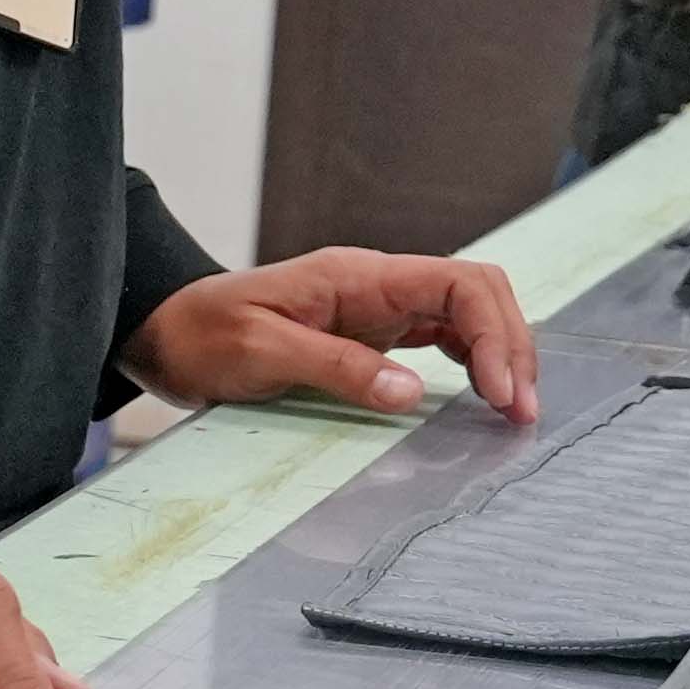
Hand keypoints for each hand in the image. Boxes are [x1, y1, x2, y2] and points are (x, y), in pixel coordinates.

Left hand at [128, 250, 544, 429]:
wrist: (167, 332)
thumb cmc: (204, 336)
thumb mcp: (262, 353)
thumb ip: (338, 367)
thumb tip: (412, 393)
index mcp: (359, 276)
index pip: (458, 283)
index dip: (495, 334)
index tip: (501, 393)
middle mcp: (379, 284)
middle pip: (477, 294)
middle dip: (513, 346)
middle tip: (522, 412)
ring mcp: (379, 307)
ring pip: (467, 314)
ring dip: (501, 355)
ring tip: (514, 411)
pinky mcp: (372, 333)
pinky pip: (442, 336)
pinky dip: (473, 362)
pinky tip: (482, 395)